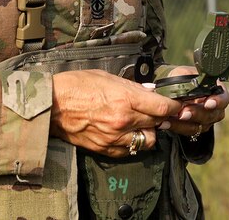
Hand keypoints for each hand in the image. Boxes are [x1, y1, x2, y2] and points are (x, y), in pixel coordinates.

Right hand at [51, 69, 182, 157]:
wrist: (52, 105)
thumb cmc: (77, 85)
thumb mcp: (108, 77)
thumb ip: (132, 87)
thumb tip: (150, 92)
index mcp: (126, 99)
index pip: (162, 107)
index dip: (174, 106)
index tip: (176, 105)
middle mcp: (123, 120)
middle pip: (157, 123)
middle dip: (161, 118)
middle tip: (157, 112)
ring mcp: (115, 137)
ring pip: (148, 141)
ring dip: (149, 132)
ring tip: (142, 124)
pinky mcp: (105, 148)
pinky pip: (130, 150)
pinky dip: (133, 143)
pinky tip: (127, 133)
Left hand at [161, 65, 228, 139]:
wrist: (168, 90)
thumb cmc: (180, 78)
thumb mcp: (183, 73)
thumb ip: (188, 77)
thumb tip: (190, 85)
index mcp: (216, 91)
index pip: (223, 98)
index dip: (217, 102)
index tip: (208, 103)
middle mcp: (215, 107)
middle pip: (212, 115)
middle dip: (197, 114)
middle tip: (183, 113)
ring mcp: (206, 120)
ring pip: (200, 126)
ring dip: (184, 123)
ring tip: (170, 118)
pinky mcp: (194, 128)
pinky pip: (188, 131)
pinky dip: (176, 127)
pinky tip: (165, 123)